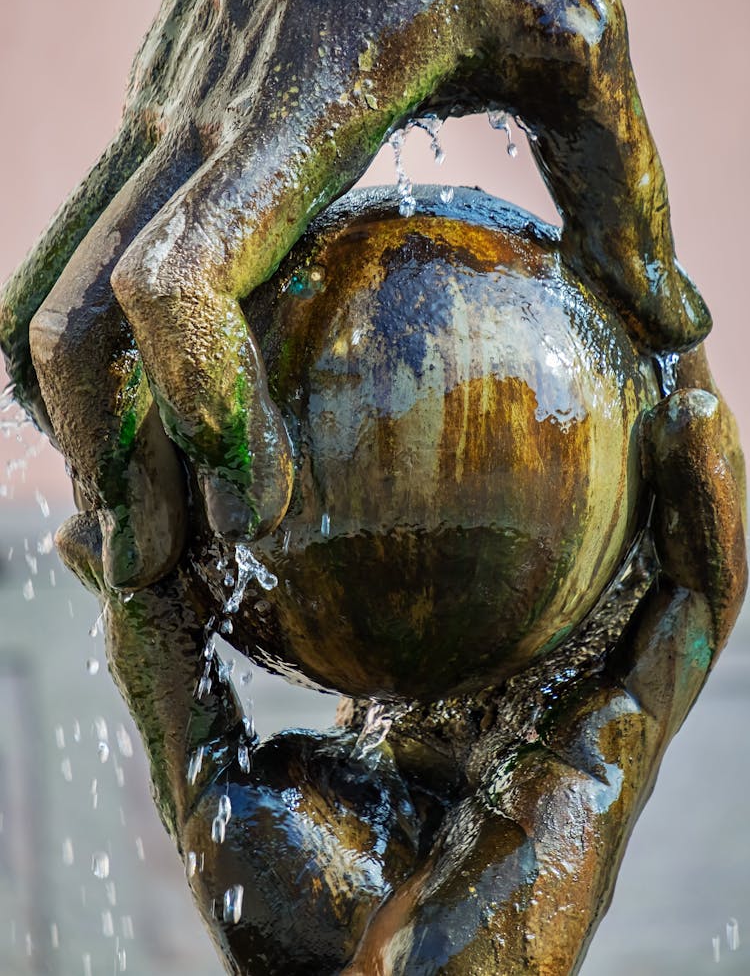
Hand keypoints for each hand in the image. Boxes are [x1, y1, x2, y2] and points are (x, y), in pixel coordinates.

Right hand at [0, 0, 710, 590]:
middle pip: (81, 318)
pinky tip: (124, 401)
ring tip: (129, 510)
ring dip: (71, 414)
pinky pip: (72, 241)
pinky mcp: (151, 106)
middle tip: (170, 565)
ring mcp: (155, 109)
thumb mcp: (579, 36)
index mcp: (305, 101)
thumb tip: (676, 326)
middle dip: (112, 459)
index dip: (199, 400)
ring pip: (46, 287)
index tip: (259, 498)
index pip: (184, 274)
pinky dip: (73, 340)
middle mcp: (197, 114)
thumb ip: (627, 187)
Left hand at [54, 346, 744, 973]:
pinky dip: (712, 516)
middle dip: (619, 434)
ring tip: (678, 351)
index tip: (483, 355)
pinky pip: (697, 609)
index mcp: (472, 688)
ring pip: (676, 558)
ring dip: (693, 456)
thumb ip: (168, 640)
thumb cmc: (287, 908)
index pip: (500, 553)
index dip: (508, 463)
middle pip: (600, 536)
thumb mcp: (206, 745)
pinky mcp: (635, 736)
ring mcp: (603, 710)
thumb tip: (93, 536)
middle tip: (605, 327)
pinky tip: (693, 426)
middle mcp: (550, 687)